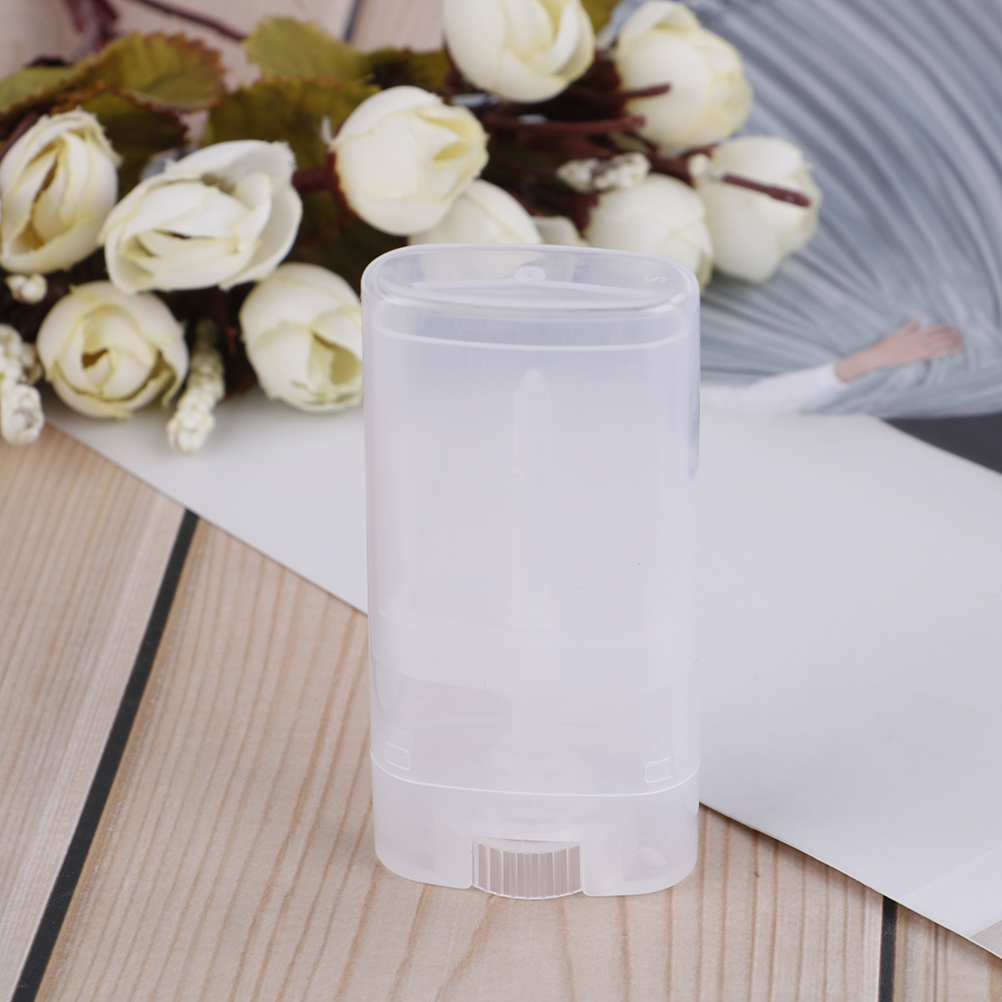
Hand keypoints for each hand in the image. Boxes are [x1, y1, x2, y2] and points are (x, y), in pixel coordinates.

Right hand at [835, 320, 963, 382]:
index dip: (945, 327)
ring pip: (941, 344)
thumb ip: (909, 326)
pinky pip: (937, 354)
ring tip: (962, 342)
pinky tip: (954, 351)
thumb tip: (916, 319)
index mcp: (916, 332)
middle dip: (952, 334)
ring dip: (953, 342)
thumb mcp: (897, 332)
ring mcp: (920, 348)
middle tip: (962, 334)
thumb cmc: (886, 344)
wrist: (879, 355)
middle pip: (941, 335)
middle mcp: (920, 339)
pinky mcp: (919, 357)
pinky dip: (947, 352)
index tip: (952, 327)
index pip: (934, 328)